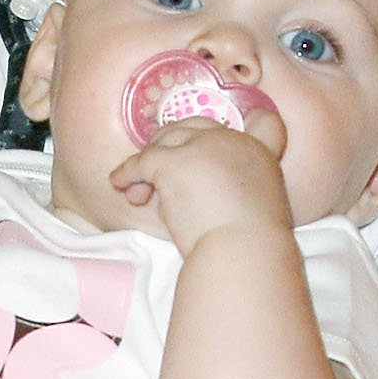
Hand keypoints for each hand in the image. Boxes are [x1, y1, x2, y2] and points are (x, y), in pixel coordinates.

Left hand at [109, 116, 291, 257]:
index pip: (239, 126)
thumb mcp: (253, 206)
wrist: (243, 253)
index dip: (212, 138)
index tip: (198, 153)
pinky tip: (120, 183)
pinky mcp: (175, 162)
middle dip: (171, 148)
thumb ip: (232, 187)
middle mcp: (231, 140)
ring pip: (165, 142)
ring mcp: (202, 147)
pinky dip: (127, 173)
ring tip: (139, 194)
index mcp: (257, 152)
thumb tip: (195, 185)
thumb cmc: (247, 244)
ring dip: (148, 164)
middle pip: (192, 129)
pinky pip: (142, 161)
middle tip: (156, 178)